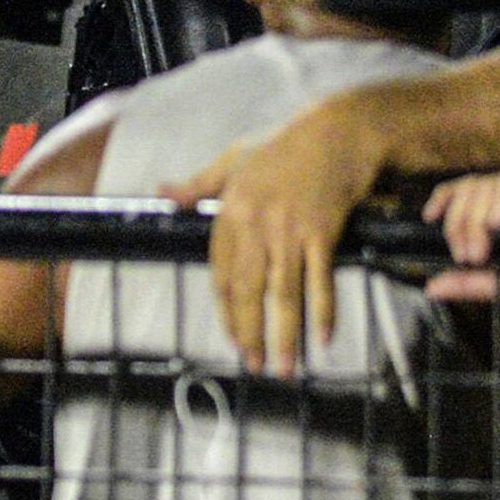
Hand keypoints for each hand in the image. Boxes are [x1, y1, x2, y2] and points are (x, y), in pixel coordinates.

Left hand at [161, 93, 394, 375]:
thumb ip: (198, 184)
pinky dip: (323, 312)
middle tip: (254, 366)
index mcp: (232, 209)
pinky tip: (323, 338)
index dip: (226, 309)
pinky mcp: (322, 232)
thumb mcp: (234, 159)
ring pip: (283, 294)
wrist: (338, 131)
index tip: (233, 338)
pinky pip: (320, 281)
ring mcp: (291, 230)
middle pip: (248, 291)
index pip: (221, 271)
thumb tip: (162, 193)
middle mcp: (257, 224)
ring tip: (284, 369)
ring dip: (284, 336)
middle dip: (250, 334)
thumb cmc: (285, 143)